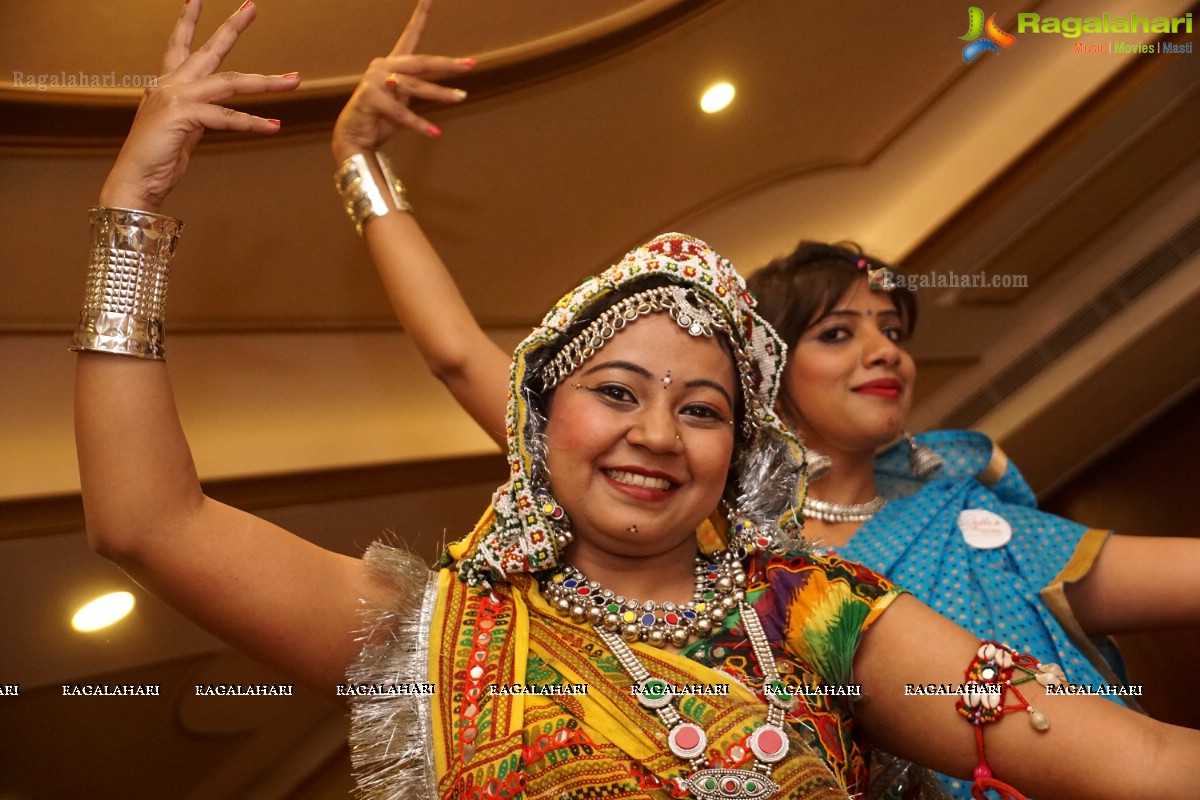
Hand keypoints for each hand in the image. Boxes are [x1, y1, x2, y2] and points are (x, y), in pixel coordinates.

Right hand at [99, 0, 300, 211]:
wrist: (134, 181)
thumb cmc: (156, 160)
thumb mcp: (181, 131)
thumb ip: (199, 116)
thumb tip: (219, 114)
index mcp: (166, 85)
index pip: (179, 46)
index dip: (187, 21)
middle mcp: (170, 85)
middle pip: (208, 50)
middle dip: (232, 27)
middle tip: (252, 6)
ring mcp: (176, 97)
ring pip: (230, 83)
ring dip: (266, 82)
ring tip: (293, 80)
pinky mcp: (183, 115)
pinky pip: (227, 117)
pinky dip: (253, 122)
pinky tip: (273, 126)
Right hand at [331, 0, 473, 162]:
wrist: (354, 138)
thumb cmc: (380, 119)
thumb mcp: (402, 100)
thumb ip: (416, 89)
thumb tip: (445, 90)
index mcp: (391, 63)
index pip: (410, 35)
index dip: (421, 15)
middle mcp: (382, 66)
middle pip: (421, 62)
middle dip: (447, 64)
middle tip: (470, 65)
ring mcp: (375, 80)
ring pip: (415, 86)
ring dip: (439, 93)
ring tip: (460, 97)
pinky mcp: (370, 97)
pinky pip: (401, 112)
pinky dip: (419, 124)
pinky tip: (435, 133)